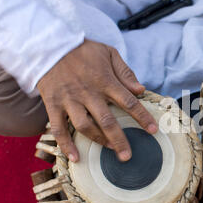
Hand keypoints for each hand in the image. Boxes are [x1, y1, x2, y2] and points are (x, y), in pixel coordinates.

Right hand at [37, 39, 157, 162]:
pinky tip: (75, 157)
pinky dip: (66, 144)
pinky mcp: (53, 104)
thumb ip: (125, 73)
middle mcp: (88, 93)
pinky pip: (58, 128)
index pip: (128, 102)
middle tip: (127, 156)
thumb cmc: (83, 50)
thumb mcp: (109, 53)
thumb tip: (141, 90)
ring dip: (98, 141)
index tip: (153, 130)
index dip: (142, 117)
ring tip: (110, 151)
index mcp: (105, 81)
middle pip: (107, 120)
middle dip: (119, 140)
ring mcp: (70, 100)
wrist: (49, 44)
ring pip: (85, 126)